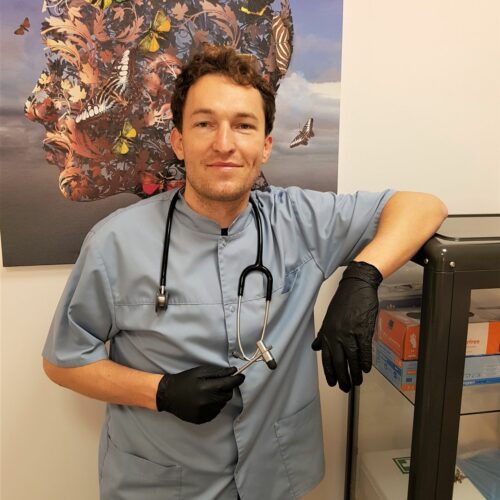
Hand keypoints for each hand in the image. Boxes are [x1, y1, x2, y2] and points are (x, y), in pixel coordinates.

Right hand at [156, 365, 244, 423]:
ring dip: (220, 397)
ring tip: (208, 392)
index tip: (241, 376)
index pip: (229, 384)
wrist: (168, 395)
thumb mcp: (200, 371)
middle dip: (227, 388)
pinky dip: (214, 406)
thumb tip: (234, 371)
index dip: (237, 380)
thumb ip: (218, 372)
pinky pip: (215, 412)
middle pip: (228, 395)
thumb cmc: (185, 380)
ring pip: (222, 404)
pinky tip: (204, 400)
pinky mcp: (202, 419)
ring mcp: (204, 412)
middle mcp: (207, 402)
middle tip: (218, 384)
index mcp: (207, 387)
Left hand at [312, 261, 382, 391]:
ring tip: (357, 382)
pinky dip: (365, 361)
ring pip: (351, 359)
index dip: (329, 372)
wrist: (357, 286)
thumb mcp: (329, 317)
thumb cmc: (344, 301)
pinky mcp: (362, 330)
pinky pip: (364, 350)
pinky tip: (366, 369)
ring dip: (355, 373)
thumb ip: (323, 334)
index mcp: (326, 332)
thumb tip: (316, 346)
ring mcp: (349, 333)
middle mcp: (336, 334)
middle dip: (342, 377)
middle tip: (345, 388)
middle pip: (338, 361)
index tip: (333, 383)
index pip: (325, 357)